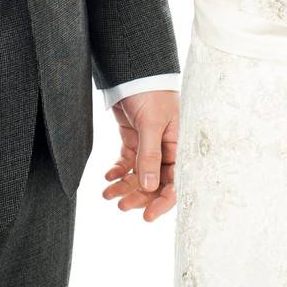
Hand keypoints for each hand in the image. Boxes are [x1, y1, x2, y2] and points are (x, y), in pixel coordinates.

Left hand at [101, 90, 179, 221]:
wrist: (133, 70)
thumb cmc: (151, 92)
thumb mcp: (152, 123)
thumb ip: (150, 155)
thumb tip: (150, 186)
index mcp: (180, 146)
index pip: (175, 182)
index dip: (162, 201)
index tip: (146, 216)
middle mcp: (166, 149)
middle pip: (154, 183)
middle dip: (138, 195)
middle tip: (120, 205)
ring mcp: (149, 145)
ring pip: (139, 176)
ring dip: (124, 186)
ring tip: (107, 193)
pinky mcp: (134, 140)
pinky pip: (127, 163)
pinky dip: (118, 172)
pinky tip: (108, 177)